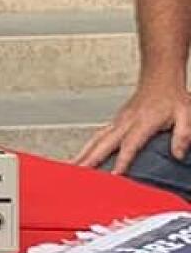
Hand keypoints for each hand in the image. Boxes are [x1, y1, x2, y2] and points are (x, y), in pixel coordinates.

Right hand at [73, 82, 190, 174]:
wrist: (160, 78)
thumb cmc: (171, 96)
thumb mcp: (186, 115)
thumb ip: (183, 135)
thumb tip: (178, 154)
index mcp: (143, 122)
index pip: (130, 145)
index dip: (122, 160)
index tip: (115, 174)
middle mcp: (126, 122)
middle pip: (104, 143)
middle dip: (91, 158)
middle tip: (79, 172)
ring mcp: (119, 121)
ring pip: (97, 139)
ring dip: (84, 153)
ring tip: (73, 166)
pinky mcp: (116, 121)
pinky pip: (98, 135)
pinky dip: (88, 147)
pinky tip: (82, 155)